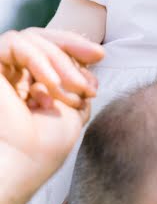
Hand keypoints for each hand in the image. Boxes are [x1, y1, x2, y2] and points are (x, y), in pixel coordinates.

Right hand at [0, 28, 103, 203]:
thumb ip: (79, 81)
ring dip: (60, 61)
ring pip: (32, 39)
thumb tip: (95, 55)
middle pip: (42, 38)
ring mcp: (0, 67)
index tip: (100, 56)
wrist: (21, 165)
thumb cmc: (45, 146)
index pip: (51, 49)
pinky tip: (54, 84)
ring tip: (76, 87)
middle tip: (98, 55)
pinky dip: (39, 62)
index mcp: (28, 79)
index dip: (76, 47)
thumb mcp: (73, 106)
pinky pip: (16, 45)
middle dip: (73, 44)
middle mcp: (12, 71)